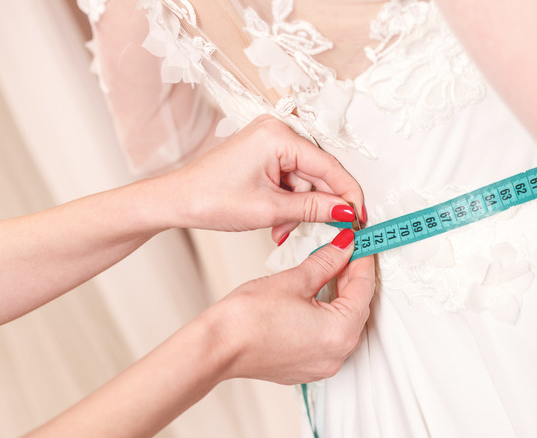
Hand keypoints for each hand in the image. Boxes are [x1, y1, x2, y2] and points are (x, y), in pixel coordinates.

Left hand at [155, 115, 364, 240]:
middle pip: (318, 173)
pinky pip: (291, 177)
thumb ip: (313, 209)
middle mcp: (278, 130)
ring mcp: (271, 140)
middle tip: (308, 229)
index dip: (348, 194)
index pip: (329, 166)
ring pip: (305, 180)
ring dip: (297, 208)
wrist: (177, 200)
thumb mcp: (269, 209)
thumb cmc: (210, 198)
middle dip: (313, 206)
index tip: (359, 216)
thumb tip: (346, 212)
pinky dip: (287, 201)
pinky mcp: (266, 151)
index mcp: (279, 136)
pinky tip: (275, 217)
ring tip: (278, 227)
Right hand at [207, 228, 374, 384]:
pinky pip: (329, 337)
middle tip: (345, 250)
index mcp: (340, 332)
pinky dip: (329, 315)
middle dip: (352, 276)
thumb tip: (343, 247)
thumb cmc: (247, 320)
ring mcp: (323, 364)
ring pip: (345, 322)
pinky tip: (317, 295)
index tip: (360, 242)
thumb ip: (326, 261)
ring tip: (331, 268)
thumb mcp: (295, 280)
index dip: (362, 259)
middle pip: (358, 307)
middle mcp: (337, 354)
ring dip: (342, 295)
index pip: (364, 288)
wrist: (217, 347)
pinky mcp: (309, 366)